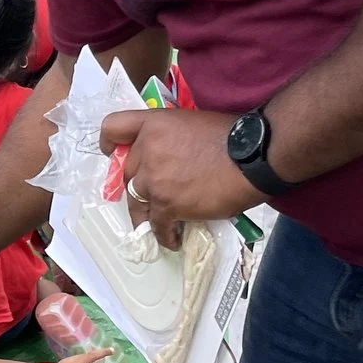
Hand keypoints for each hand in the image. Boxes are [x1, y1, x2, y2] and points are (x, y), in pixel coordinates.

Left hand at [98, 107, 259, 244]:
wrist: (254, 156)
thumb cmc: (232, 136)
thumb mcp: (192, 123)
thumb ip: (171, 137)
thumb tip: (170, 156)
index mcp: (153, 124)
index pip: (112, 128)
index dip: (109, 144)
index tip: (112, 155)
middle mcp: (147, 149)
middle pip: (128, 173)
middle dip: (138, 187)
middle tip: (151, 198)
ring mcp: (154, 178)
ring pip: (137, 202)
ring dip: (146, 215)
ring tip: (158, 225)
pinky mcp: (167, 203)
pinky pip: (156, 224)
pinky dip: (164, 235)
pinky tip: (173, 239)